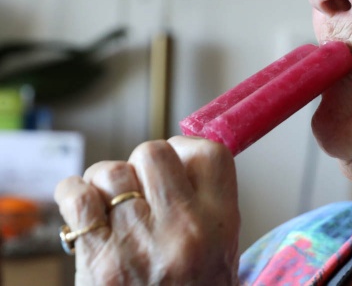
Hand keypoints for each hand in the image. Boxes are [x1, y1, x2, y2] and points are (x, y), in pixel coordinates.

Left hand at [54, 136, 239, 285]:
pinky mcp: (99, 260)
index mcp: (220, 223)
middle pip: (154, 152)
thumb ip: (206, 206)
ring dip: (103, 182)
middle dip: (140, 163)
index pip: (208, 153)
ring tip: (108, 203)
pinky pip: (77, 197)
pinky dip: (72, 194)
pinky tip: (81, 208)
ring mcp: (139, 242)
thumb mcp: (221, 252)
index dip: (185, 148)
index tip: (174, 160)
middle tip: (138, 186)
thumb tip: (180, 160)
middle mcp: (183, 228)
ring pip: (112, 172)